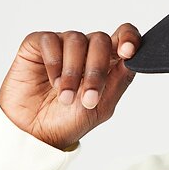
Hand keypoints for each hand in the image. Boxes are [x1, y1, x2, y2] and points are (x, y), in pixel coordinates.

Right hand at [0, 24, 140, 149]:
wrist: (35, 133)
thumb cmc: (68, 120)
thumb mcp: (102, 106)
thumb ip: (119, 81)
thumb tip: (132, 60)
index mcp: (107, 62)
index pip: (124, 36)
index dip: (129, 37)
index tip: (127, 52)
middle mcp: (86, 50)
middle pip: (101, 39)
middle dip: (96, 69)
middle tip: (88, 97)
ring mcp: (62, 45)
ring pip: (76, 39)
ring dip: (73, 71)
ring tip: (66, 96)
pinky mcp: (37, 45)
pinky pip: (50, 40)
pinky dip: (54, 62)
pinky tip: (52, 82)